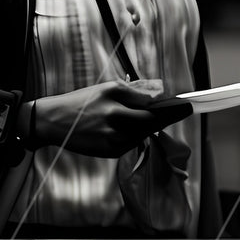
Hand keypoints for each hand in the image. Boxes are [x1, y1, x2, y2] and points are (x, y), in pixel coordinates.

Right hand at [28, 79, 190, 158]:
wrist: (52, 121)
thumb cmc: (82, 102)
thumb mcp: (106, 89)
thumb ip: (133, 92)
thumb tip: (159, 94)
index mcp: (114, 94)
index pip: (150, 102)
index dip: (170, 106)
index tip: (187, 106)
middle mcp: (114, 114)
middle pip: (151, 120)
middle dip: (166, 117)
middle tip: (181, 112)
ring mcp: (111, 135)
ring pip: (142, 134)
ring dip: (147, 128)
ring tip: (140, 120)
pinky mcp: (108, 150)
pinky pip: (130, 145)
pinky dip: (133, 138)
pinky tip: (124, 131)